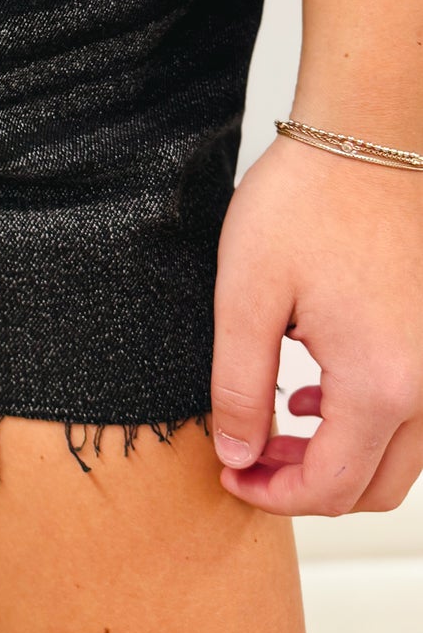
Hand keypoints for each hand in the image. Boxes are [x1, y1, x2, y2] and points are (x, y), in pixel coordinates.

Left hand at [211, 131, 422, 515]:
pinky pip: (412, 411)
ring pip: (399, 454)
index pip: (332, 487)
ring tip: (276, 421)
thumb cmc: (304, 202)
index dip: (273, 496)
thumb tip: (237, 455)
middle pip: (375, 487)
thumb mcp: (246, 297)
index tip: (229, 476)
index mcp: (380, 384)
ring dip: (339, 454)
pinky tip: (316, 387)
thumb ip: (239, 386)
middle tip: (247, 456)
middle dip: (306, 485)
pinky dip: (366, 420)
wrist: (364, 136)